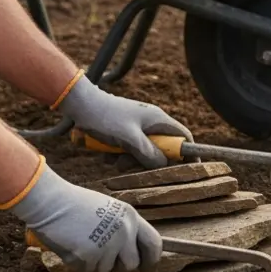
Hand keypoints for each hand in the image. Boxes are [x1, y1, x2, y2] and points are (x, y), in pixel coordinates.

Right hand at [4, 158, 161, 271]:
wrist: (50, 202)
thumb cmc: (75, 204)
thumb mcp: (109, 210)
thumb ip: (123, 228)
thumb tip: (130, 252)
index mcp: (131, 217)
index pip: (154, 243)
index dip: (152, 259)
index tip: (147, 267)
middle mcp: (124, 232)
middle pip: (131, 263)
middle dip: (118, 264)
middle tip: (101, 256)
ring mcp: (108, 245)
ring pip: (106, 268)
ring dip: (94, 261)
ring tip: (80, 241)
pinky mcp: (89, 256)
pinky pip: (87, 269)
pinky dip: (77, 262)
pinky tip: (70, 245)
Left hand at [56, 73, 191, 168]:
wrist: (78, 104)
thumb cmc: (104, 117)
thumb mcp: (128, 138)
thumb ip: (148, 153)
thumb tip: (163, 165)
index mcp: (157, 120)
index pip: (183, 137)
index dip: (190, 152)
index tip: (192, 168)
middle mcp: (150, 123)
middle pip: (162, 148)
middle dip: (148, 161)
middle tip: (132, 165)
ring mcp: (136, 127)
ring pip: (142, 151)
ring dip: (128, 160)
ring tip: (112, 159)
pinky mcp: (122, 131)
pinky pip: (127, 149)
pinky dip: (117, 155)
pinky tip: (104, 154)